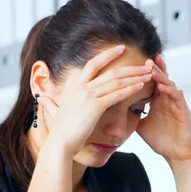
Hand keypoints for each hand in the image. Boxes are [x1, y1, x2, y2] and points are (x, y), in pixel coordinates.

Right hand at [37, 45, 152, 155]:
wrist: (59, 143)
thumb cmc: (59, 131)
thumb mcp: (54, 112)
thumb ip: (50, 103)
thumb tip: (41, 98)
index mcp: (74, 86)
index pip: (93, 64)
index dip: (108, 55)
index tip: (121, 48)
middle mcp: (82, 87)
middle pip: (110, 71)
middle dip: (130, 67)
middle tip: (145, 64)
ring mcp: (88, 95)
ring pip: (116, 81)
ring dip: (135, 76)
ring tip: (149, 74)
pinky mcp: (95, 106)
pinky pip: (116, 94)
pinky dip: (130, 89)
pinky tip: (141, 86)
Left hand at [136, 54, 190, 163]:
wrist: (176, 155)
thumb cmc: (161, 141)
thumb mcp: (141, 126)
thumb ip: (132, 115)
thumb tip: (114, 111)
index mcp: (157, 101)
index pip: (150, 82)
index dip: (143, 73)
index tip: (132, 63)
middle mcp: (167, 99)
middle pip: (160, 78)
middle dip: (152, 68)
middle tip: (144, 58)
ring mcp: (176, 104)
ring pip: (168, 84)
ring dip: (160, 75)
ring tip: (151, 67)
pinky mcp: (183, 111)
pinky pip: (177, 96)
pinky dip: (169, 90)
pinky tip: (161, 86)